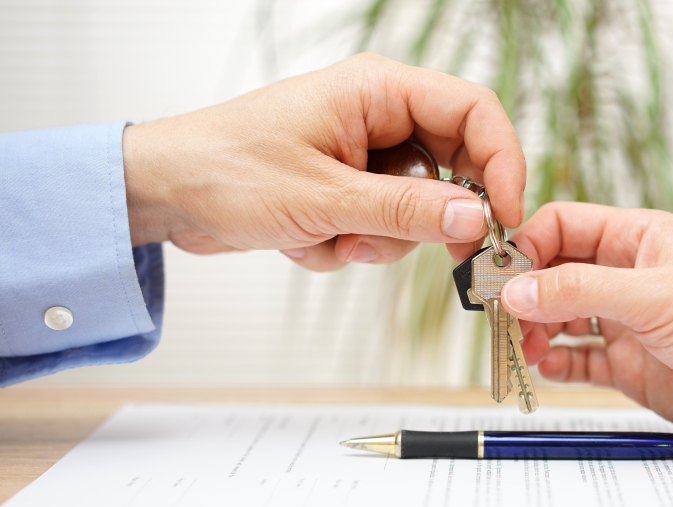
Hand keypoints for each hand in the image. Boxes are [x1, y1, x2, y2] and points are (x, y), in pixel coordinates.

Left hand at [122, 53, 525, 270]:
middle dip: (430, 217)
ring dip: (377, 239)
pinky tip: (305, 238)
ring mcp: (365, 157)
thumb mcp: (324, 197)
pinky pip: (381, 227)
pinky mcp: (349, 190)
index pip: (474, 113)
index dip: (502, 163)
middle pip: (453, 166)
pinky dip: (349, 245)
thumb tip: (475, 218)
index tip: (506, 217)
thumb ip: (405, 209)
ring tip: (327, 238)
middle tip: (424, 250)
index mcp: (377, 91)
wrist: (166, 193)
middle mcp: (379, 118)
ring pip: (417, 208)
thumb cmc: (226, 170)